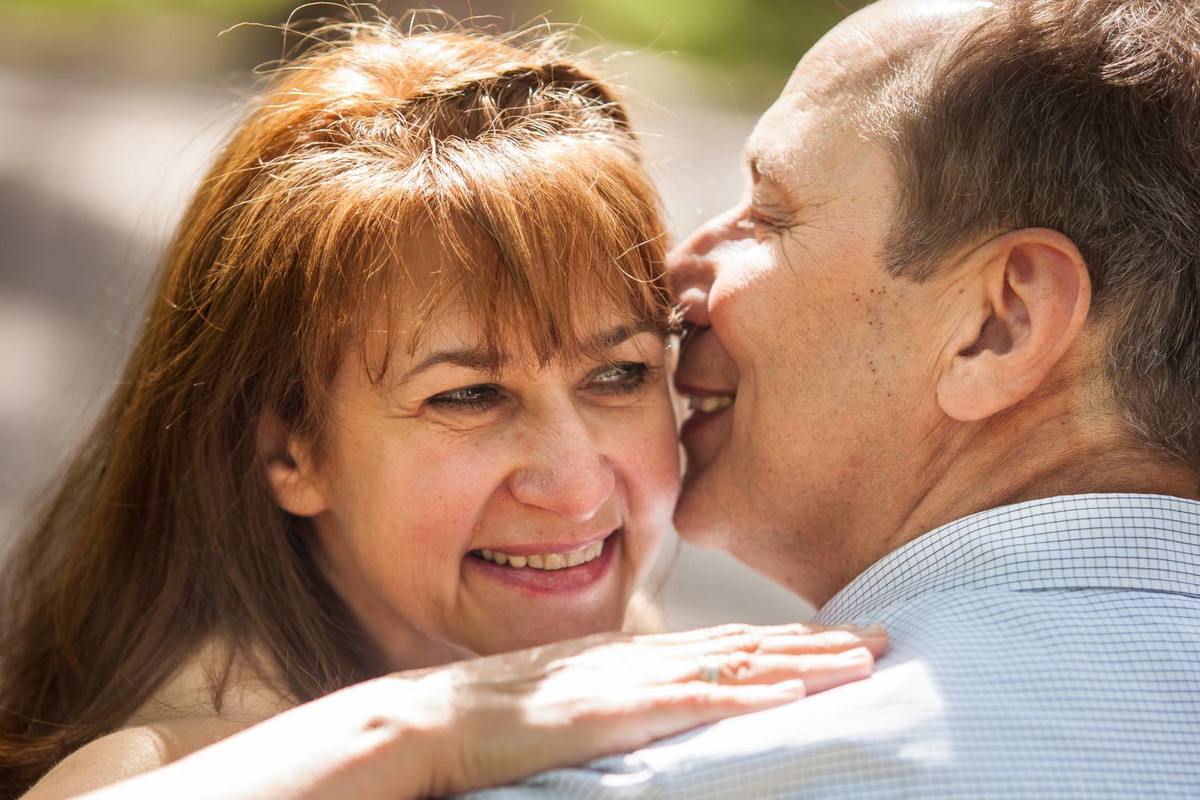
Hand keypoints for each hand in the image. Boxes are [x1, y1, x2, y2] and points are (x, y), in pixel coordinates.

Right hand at [388, 621, 886, 795]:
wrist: (432, 719)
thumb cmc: (493, 718)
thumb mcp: (570, 702)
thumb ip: (618, 699)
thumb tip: (655, 709)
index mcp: (634, 656)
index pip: (729, 644)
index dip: (790, 640)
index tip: (841, 638)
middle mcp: (642, 657)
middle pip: (748, 646)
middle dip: (819, 643)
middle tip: (885, 636)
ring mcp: (629, 682)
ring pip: (736, 667)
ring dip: (803, 664)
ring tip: (863, 660)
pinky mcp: (612, 714)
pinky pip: (692, 705)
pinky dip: (746, 699)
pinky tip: (790, 698)